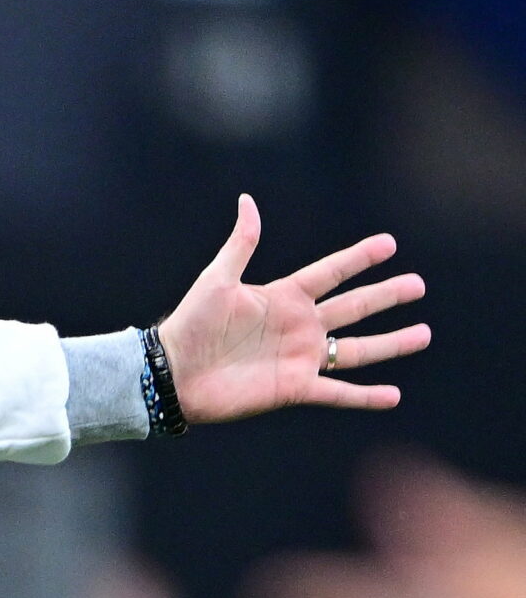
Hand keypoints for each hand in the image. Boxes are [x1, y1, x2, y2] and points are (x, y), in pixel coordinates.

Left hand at [157, 194, 427, 421]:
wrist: (172, 373)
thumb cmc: (190, 325)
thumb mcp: (217, 279)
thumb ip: (242, 243)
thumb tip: (247, 201)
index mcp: (283, 297)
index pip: (331, 273)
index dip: (359, 259)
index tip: (389, 244)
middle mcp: (298, 326)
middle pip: (353, 308)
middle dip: (386, 296)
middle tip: (418, 285)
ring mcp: (300, 357)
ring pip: (356, 350)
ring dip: (390, 343)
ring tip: (424, 334)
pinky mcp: (294, 388)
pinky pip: (338, 393)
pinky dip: (365, 396)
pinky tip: (393, 396)